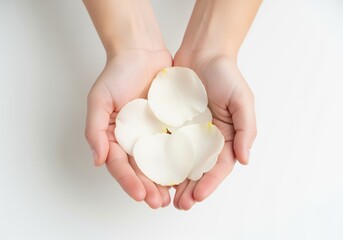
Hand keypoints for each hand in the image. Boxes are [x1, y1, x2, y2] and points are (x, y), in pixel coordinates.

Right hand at [85, 50, 172, 207]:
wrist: (142, 52)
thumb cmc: (117, 74)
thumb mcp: (99, 100)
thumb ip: (95, 130)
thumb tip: (97, 160)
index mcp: (116, 137)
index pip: (120, 165)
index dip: (128, 182)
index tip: (140, 195)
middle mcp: (135, 139)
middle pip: (140, 169)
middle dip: (148, 188)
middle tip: (159, 202)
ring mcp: (154, 133)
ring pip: (160, 162)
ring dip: (165, 181)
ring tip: (173, 196)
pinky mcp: (170, 125)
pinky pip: (176, 144)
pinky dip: (180, 159)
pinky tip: (188, 172)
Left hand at [172, 51, 256, 209]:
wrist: (203, 52)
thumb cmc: (226, 74)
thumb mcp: (242, 100)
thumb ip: (246, 129)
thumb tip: (245, 159)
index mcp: (225, 137)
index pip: (218, 166)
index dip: (209, 183)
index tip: (198, 196)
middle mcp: (206, 138)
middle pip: (198, 170)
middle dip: (190, 189)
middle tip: (180, 204)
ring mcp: (187, 132)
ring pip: (180, 162)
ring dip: (174, 180)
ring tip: (165, 197)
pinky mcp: (171, 123)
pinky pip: (165, 143)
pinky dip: (161, 159)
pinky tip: (153, 171)